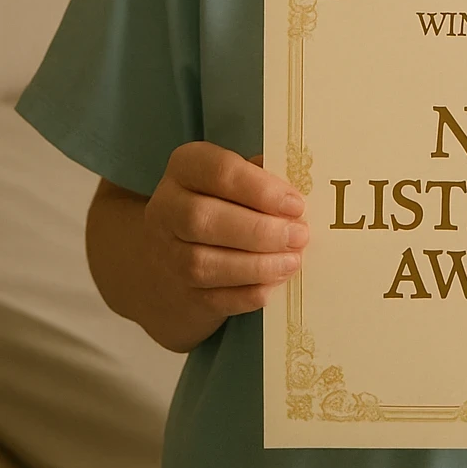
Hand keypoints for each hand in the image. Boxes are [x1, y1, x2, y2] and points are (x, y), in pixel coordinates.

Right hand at [144, 142, 308, 320]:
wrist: (177, 260)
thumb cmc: (222, 206)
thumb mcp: (236, 181)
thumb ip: (263, 180)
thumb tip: (297, 193)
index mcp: (186, 168)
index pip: (219, 171)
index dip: (260, 189)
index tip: (296, 205)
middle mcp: (167, 209)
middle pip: (204, 219)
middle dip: (260, 230)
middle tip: (299, 236)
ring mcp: (168, 255)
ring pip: (203, 263)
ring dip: (256, 265)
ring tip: (291, 261)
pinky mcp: (181, 294)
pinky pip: (212, 299)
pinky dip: (247, 294)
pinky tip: (273, 285)